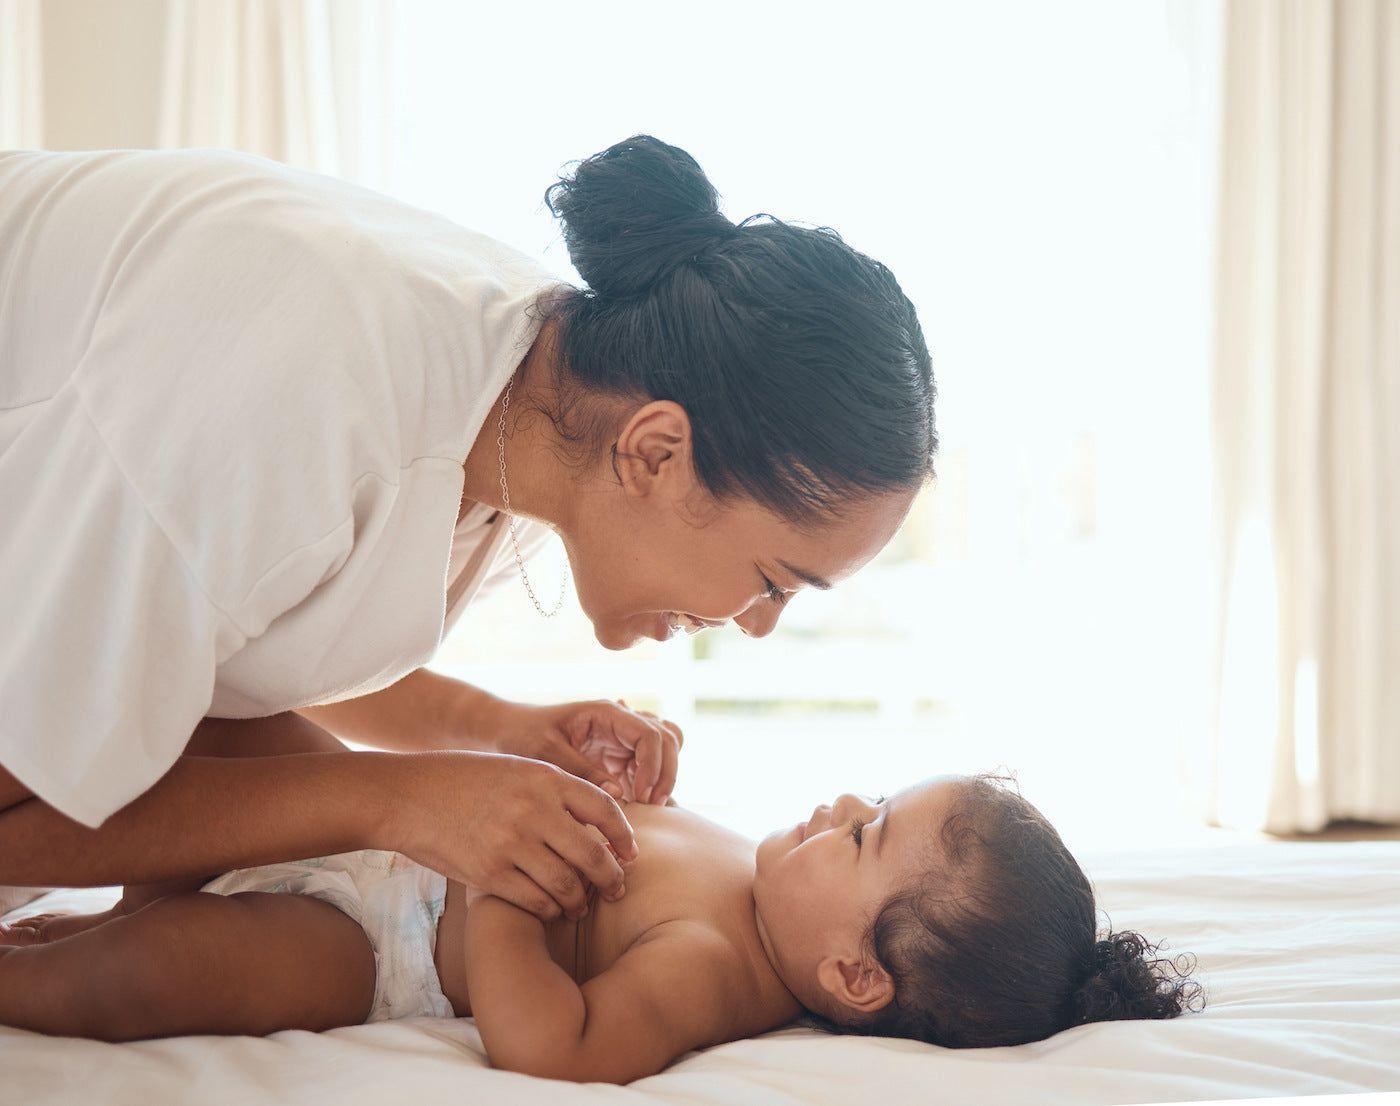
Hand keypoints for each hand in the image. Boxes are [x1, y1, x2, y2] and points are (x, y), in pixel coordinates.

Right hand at [387, 750, 636, 922]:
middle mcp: (534, 810)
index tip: (630, 853)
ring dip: (580, 902)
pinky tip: (551, 909)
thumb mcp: (515, 768)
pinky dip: (550, 910)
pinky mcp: (489, 874)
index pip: (605, 809)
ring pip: (568, 885)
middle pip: (593, 855)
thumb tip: (602, 811)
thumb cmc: (464, 780)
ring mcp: (512, 844)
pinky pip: (536, 901)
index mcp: (545, 778)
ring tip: (580, 906)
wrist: (407, 796)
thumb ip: (554, 789)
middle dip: (611, 878)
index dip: (625, 835)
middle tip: (616, 890)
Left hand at [479, 698, 682, 805]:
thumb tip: (618, 794)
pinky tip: (642, 808)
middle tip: (651, 805)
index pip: (650, 734)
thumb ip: (582, 770)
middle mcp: (621, 723)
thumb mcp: (547, 752)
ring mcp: (622, 741)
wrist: (506, 733)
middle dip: (665, 772)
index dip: (653, 765)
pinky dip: (652, 785)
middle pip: (668, 739)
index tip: (640, 795)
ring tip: (649, 806)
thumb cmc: (523, 736)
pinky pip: (649, 768)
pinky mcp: (619, 760)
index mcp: (607, 713)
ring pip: (667, 750)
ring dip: (664, 777)